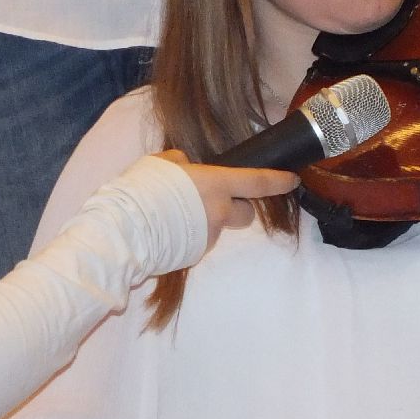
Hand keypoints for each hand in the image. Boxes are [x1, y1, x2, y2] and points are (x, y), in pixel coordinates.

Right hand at [156, 150, 297, 250]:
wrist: (127, 229)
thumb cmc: (144, 189)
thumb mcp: (163, 163)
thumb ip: (182, 164)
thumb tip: (186, 166)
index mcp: (216, 184)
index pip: (257, 181)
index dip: (278, 180)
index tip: (292, 180)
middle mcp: (219, 212)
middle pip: (246, 213)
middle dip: (238, 207)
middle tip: (216, 201)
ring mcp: (208, 237)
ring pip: (217, 227)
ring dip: (205, 221)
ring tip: (174, 216)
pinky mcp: (194, 255)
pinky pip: (198, 241)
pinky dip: (188, 235)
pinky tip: (167, 230)